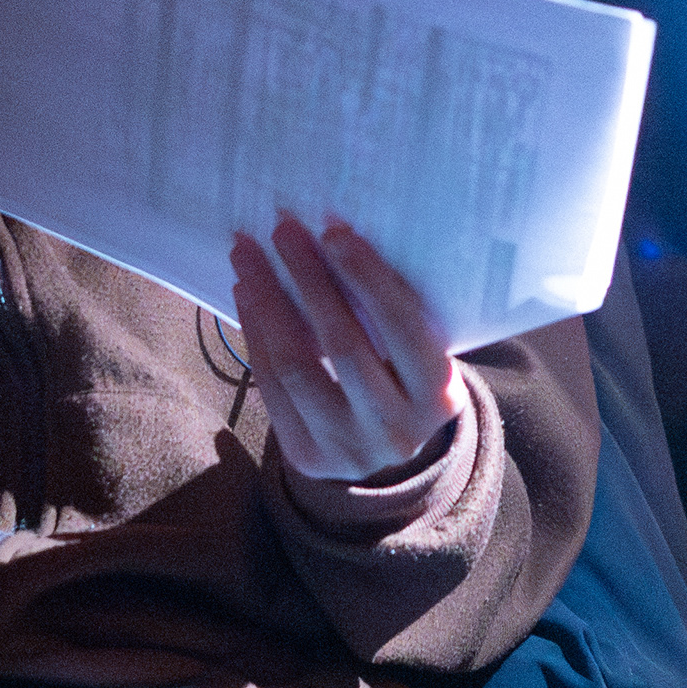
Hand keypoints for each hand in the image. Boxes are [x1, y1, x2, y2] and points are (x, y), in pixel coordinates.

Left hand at [230, 216, 469, 489]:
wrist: (385, 445)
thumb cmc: (405, 374)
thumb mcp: (420, 351)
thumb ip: (396, 312)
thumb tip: (337, 238)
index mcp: (439, 397)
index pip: (402, 328)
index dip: (367, 277)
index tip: (334, 231)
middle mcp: (397, 431)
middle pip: (343, 345)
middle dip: (309, 279)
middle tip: (283, 230)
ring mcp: (348, 450)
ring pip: (297, 366)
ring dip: (267, 302)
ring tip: (248, 257)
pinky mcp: (307, 456)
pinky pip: (272, 385)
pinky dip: (256, 333)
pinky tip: (247, 294)